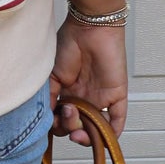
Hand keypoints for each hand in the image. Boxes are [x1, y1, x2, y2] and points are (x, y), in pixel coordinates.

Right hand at [50, 17, 128, 140]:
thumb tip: (47, 120)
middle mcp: (83, 99)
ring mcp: (100, 98)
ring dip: (85, 136)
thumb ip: (49, 98)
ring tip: (77, 126)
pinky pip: (118, 120)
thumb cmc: (68, 44)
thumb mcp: (50, 75)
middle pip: (77, 128)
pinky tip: (99, 136)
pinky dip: (111, 133)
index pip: (62, 121)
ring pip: (95, 129)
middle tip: (65, 114)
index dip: (56, 126)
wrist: (88, 27)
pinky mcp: (116, 95)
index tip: (51, 120)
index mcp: (67, 94)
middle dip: (69, 128)